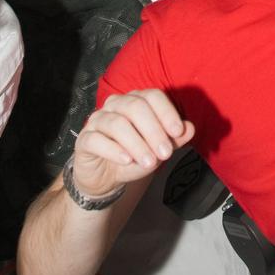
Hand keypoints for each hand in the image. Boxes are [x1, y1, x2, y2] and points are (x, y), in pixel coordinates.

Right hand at [71, 90, 194, 198]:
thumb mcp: (156, 149)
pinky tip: (127, 160)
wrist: (105, 178)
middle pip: (135, 107)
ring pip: (117, 123)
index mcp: (135, 100)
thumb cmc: (133, 156)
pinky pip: (97, 139)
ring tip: (149, 162)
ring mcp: (97, 120)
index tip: (178, 132)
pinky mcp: (84, 139)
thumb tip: (190, 128)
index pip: (152, 96)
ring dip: (136, 143)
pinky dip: (114, 150)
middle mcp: (116, 105)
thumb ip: (173, 139)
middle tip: (166, 153)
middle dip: (154, 130)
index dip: (166, 112)